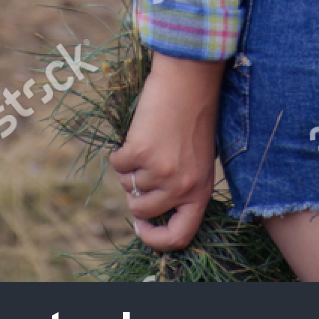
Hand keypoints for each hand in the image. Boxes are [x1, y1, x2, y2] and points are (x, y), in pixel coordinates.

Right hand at [110, 51, 224, 250]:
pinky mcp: (141, 153)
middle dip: (135, 191)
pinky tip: (138, 132)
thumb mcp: (197, 159)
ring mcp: (161, 171)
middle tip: (143, 166)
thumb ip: (182, 186)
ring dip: (130, 166)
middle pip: (142, 210)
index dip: (157, 239)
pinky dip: (120, 151)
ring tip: (148, 140)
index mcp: (201, 190)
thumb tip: (148, 210)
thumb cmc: (194, 115)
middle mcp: (182, 186)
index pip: (180, 236)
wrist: (190, 79)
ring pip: (127, 185)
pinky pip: (117, 164)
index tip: (143, 226)